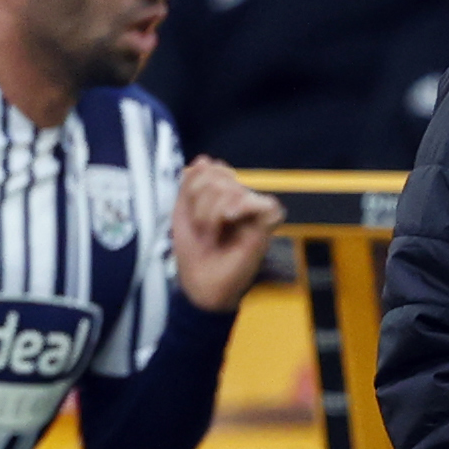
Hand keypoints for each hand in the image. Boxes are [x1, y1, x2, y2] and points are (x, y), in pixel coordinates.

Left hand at [171, 157, 285, 311]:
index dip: (194, 185)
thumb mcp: (182, 215)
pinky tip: (230, 221)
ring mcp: (253, 213)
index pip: (211, 168)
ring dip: (213, 213)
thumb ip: (189, 186)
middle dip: (201, 204)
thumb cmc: (194, 256)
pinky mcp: (266, 227)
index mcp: (220, 197)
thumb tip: (204, 159)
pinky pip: (264, 203)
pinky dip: (242, 207)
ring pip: (234, 189)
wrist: (201, 288)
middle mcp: (239, 201)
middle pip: (219, 176)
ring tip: (212, 235)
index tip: (190, 214)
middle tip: (202, 230)